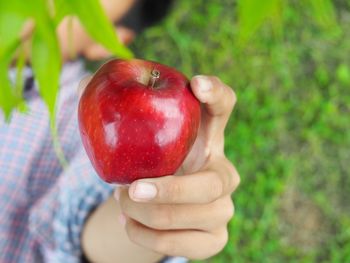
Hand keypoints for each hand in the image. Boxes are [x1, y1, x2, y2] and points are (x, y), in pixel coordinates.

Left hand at [115, 75, 239, 259]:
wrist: (150, 204)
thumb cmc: (145, 160)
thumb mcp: (134, 135)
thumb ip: (113, 107)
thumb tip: (87, 83)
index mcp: (206, 135)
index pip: (225, 104)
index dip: (216, 93)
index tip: (196, 84)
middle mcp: (223, 170)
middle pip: (213, 183)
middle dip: (171, 190)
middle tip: (130, 190)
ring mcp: (223, 207)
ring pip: (196, 216)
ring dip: (150, 215)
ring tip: (121, 203)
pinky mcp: (214, 238)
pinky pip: (185, 244)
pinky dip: (150, 238)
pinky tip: (129, 224)